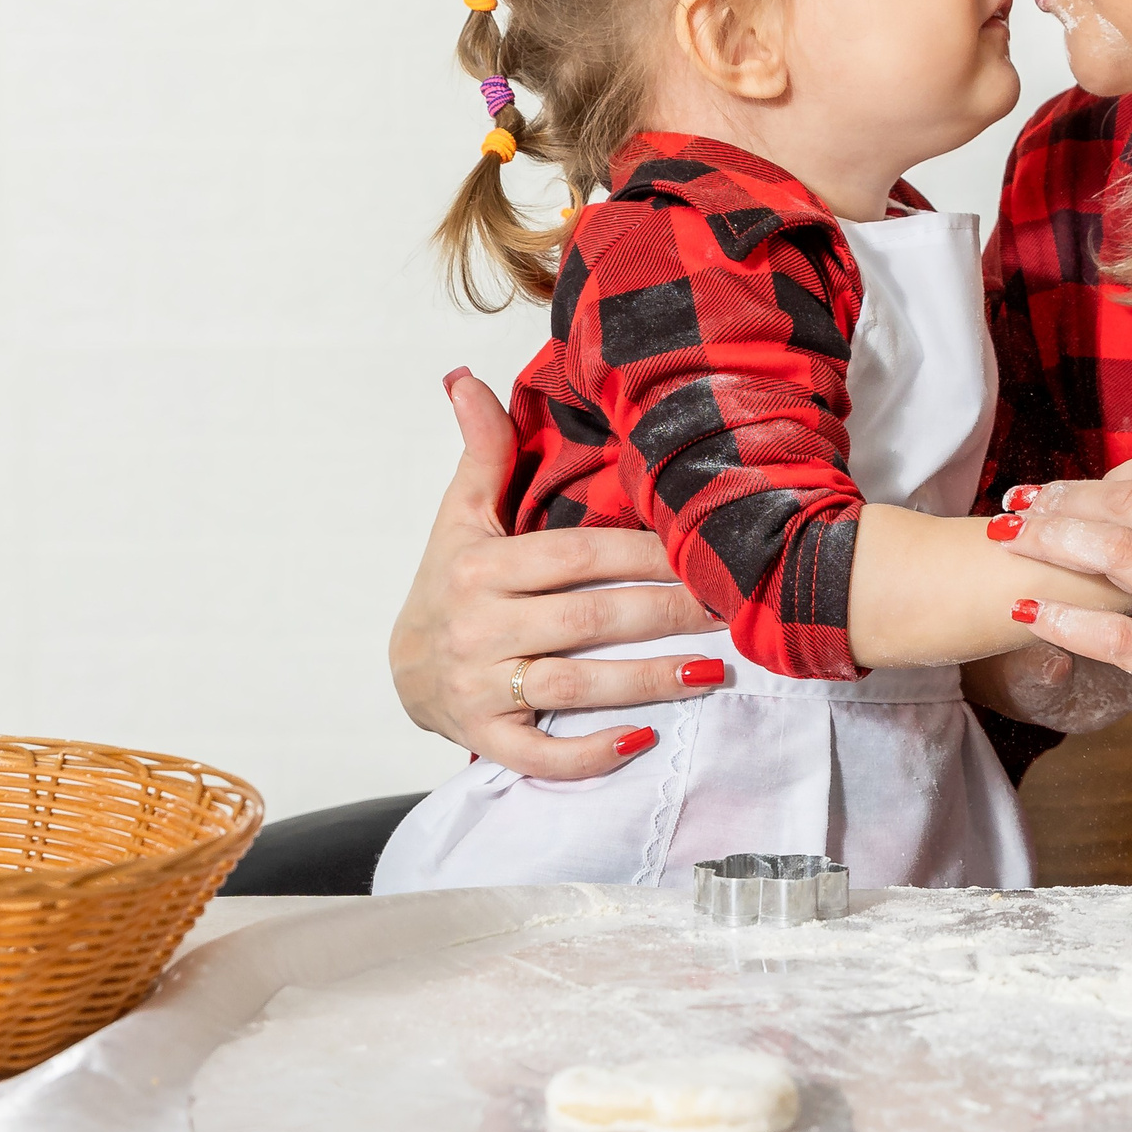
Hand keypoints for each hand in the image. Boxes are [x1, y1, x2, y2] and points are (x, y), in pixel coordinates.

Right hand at [389, 368, 722, 778]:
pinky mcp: (485, 739)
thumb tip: (466, 377)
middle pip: (590, 619)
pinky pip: (541, 754)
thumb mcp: (461, 516)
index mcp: (481, 566)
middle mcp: (479, 627)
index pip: (577, 555)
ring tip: (713, 671)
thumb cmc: (450, 583)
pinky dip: (590, 754)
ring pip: (575, 686)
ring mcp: (480, 688)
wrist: (402, 671)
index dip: (643, 553)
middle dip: (666, 613)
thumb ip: (482, 451)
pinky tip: (644, 741)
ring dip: (649, 681)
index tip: (702, 547)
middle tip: (730, 608)